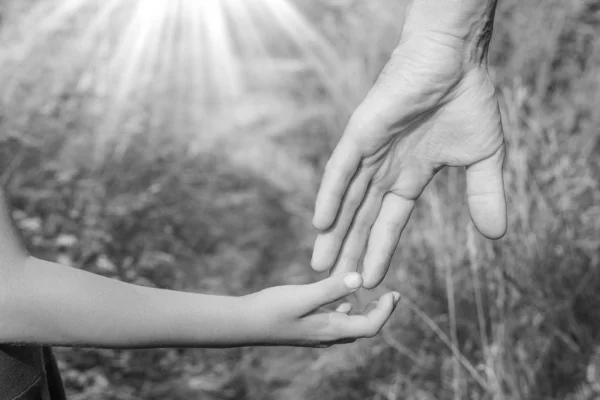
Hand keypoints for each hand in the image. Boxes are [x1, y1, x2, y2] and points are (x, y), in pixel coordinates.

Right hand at [244, 273, 399, 346]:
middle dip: (380, 312)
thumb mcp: (303, 296)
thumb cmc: (272, 309)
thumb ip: (331, 288)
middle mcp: (327, 335)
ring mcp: (316, 333)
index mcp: (331, 329)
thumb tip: (360, 279)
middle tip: (391, 294)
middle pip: (363, 328)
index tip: (394, 293)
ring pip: (349, 326)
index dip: (386, 311)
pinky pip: (334, 322)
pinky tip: (340, 298)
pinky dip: (345, 309)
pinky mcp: (306, 328)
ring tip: (371, 294)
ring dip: (363, 311)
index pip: (371, 327)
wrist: (244, 323)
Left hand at [311, 13, 505, 287]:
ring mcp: (370, 152)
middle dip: (348, 251)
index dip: (379, 250)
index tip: (370, 280)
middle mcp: (384, 169)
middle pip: (362, 219)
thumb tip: (497, 235)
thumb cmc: (468, 101)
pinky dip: (331, 194)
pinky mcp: (362, 132)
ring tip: (320, 265)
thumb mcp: (484, 159)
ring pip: (347, 200)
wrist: (457, 59)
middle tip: (333, 285)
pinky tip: (321, 221)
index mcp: (409, 176)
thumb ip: (485, 195)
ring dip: (334, 233)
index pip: (389, 222)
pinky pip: (342, 168)